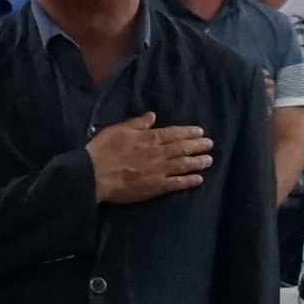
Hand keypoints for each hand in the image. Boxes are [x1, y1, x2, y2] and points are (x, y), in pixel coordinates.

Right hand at [86, 112, 216, 205]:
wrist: (94, 174)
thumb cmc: (103, 149)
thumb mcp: (119, 130)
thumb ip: (137, 123)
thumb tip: (152, 115)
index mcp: (149, 138)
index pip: (174, 133)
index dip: (188, 132)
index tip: (200, 132)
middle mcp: (158, 153)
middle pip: (182, 148)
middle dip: (198, 146)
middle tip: (210, 144)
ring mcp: (158, 171)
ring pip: (183, 165)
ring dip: (198, 162)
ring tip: (209, 160)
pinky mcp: (155, 187)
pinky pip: (176, 183)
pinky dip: (189, 181)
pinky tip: (199, 179)